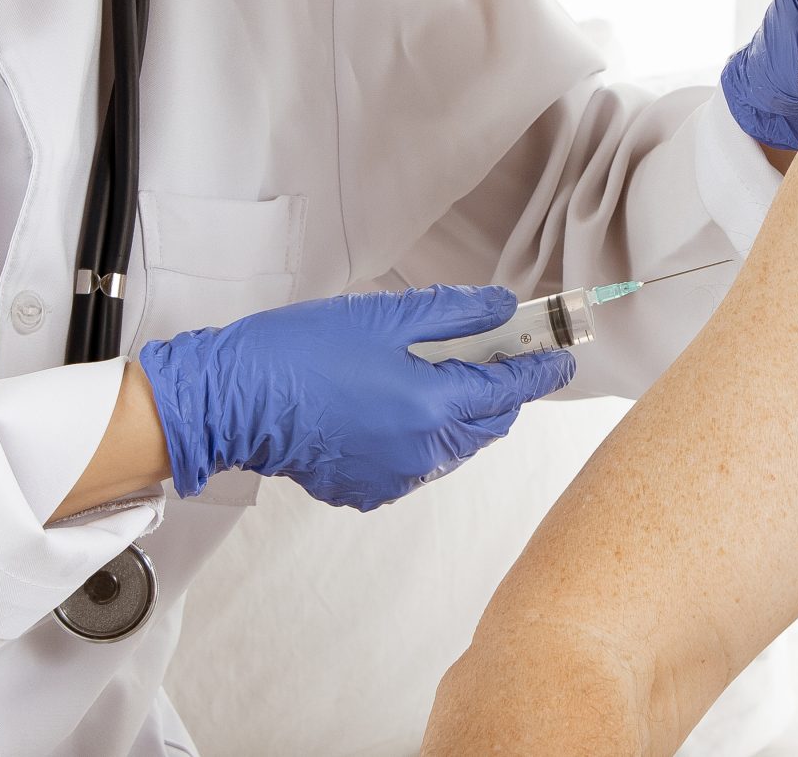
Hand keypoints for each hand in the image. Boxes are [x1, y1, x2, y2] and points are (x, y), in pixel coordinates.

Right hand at [138, 285, 575, 510]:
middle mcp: (421, 452)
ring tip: (431, 373)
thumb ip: (454, 313)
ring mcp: (394, 477)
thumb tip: (503, 309)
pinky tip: (389, 404)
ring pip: (453, 445)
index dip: (541, 368)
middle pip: (487, 423)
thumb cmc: (301, 351)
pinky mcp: (366, 490)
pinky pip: (415, 462)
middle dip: (498, 389)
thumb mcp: (384, 315)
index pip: (509, 388)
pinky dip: (418, 435)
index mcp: (431, 406)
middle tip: (492, 350)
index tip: (563, 357)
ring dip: (458, 413)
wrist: (234, 400)